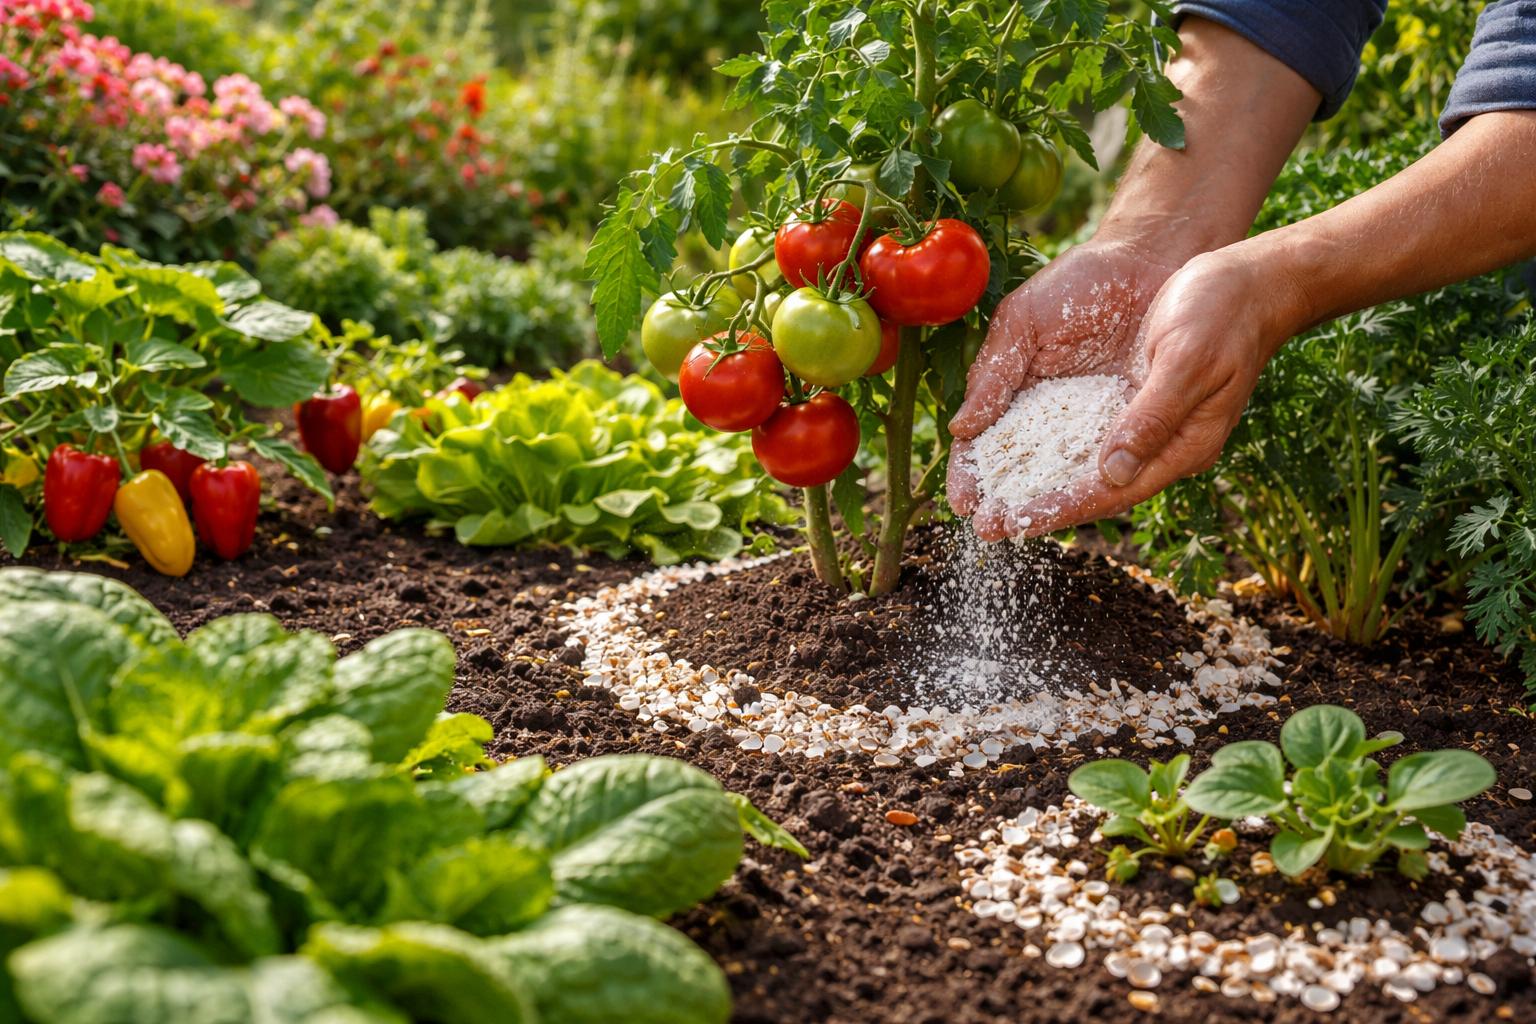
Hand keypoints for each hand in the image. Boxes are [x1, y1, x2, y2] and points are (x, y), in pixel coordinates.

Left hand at [959, 245, 1303, 540]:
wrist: (1248, 279)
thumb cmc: (1223, 312)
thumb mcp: (1186, 360)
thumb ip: (1151, 417)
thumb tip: (1114, 472)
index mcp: (1184, 446)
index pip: (1112, 492)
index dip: (1061, 509)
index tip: (1015, 525)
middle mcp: (1162, 446)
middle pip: (1092, 488)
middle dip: (1038, 507)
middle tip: (985, 526)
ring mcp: (1146, 425)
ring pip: (1084, 466)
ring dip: (1038, 483)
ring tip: (989, 501)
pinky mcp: (1132, 401)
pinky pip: (1084, 435)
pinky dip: (1050, 449)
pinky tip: (1015, 455)